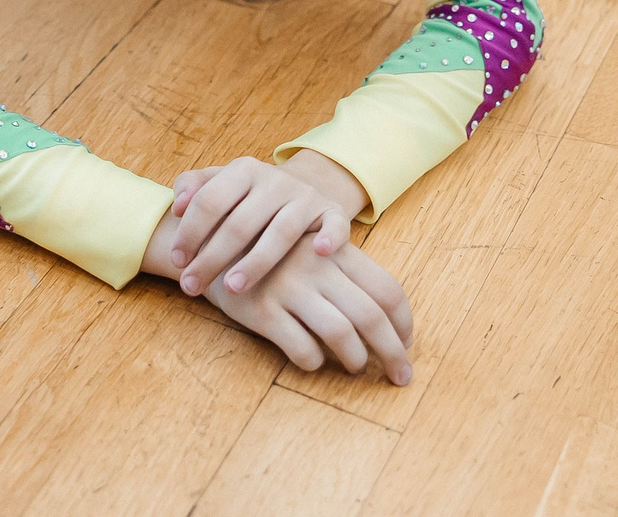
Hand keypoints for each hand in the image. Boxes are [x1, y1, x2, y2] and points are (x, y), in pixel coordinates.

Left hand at [167, 153, 360, 300]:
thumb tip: (177, 206)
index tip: (177, 262)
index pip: (210, 200)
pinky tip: (318, 253)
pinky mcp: (333, 213)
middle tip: (192, 286)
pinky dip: (330, 237)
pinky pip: (335, 225)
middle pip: (240, 223)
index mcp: (244, 170)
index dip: (190, 232)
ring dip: (256, 262)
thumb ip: (193, 188)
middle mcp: (276, 181)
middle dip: (212, 257)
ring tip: (232, 288)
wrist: (299, 190)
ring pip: (281, 232)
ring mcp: (306, 197)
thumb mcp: (220, 183)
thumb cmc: (247, 197)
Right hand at [205, 238, 416, 381]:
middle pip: (372, 317)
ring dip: (356, 360)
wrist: (209, 242)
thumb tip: (390, 318)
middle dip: (394, 354)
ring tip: (356, 367)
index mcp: (336, 249)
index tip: (407, 343)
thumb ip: (347, 273)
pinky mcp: (262, 311)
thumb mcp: (312, 250)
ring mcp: (289, 289)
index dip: (403, 322)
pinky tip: (312, 359)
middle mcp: (317, 267)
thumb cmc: (272, 253)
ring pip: (341, 335)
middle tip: (402, 376)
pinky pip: (302, 349)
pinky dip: (314, 362)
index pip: (387, 288)